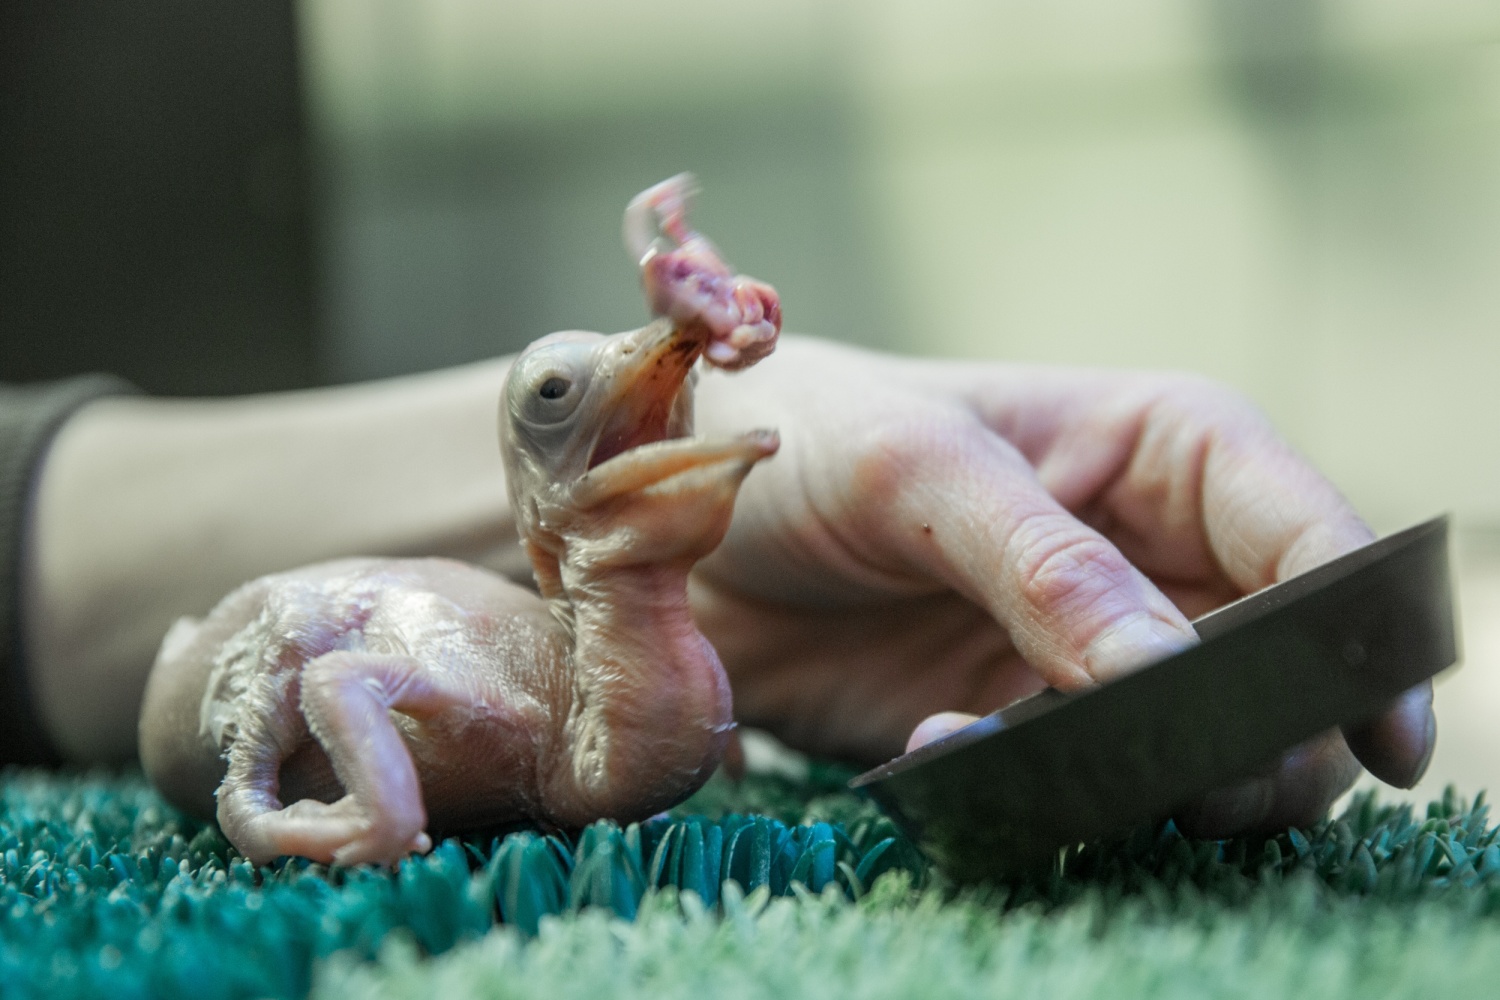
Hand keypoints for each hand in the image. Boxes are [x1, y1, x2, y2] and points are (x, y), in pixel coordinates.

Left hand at [689, 336, 1434, 836]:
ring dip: (1133, 777)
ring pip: (1201, 747)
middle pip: (1282, 668)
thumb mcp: (918, 470)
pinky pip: (1082, 787)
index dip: (1362, 626)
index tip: (1383, 732)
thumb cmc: (800, 434)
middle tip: (1175, 773)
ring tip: (1008, 748)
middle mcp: (1149, 555)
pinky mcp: (1022, 723)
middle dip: (1257, 735)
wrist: (676, 519)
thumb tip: (1175, 674)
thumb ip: (1047, 566)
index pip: (1307, 532)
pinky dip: (1036, 795)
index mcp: (1158, 450)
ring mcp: (1089, 649)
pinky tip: (942, 757)